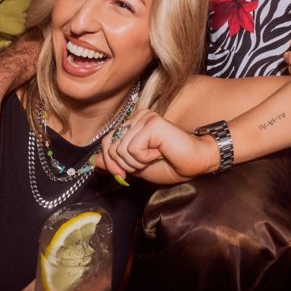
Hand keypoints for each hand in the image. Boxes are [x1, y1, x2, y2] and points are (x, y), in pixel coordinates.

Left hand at [95, 110, 215, 183]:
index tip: (124, 174)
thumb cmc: (170, 165)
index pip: (106, 142)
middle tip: (145, 163)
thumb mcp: (137, 168)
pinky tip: (160, 152)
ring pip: (120, 149)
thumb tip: (95, 161)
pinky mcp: (152, 123)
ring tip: (155, 157)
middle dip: (124, 164)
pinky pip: (132, 148)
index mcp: (133, 125)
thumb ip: (117, 163)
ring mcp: (145, 118)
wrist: (195, 164)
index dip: (111, 162)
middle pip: (110, 146)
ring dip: (137, 162)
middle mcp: (138, 117)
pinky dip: (144, 158)